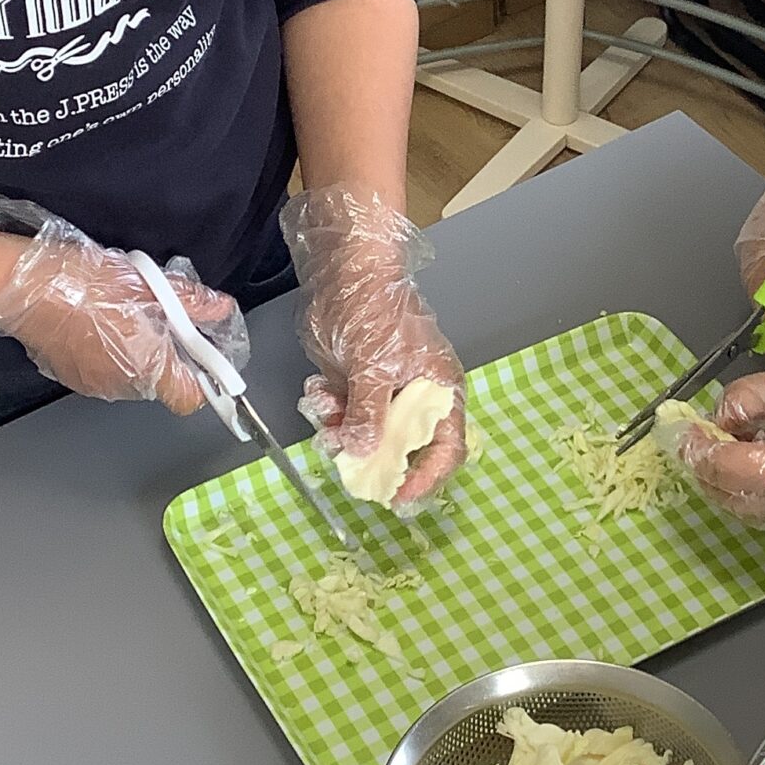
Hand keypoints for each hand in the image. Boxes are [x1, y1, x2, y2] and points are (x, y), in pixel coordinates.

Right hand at [0, 201, 248, 411]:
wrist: (27, 288)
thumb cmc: (88, 284)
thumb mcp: (147, 284)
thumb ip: (190, 302)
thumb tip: (220, 308)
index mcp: (149, 368)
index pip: (191, 398)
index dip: (203, 379)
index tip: (203, 354)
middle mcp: (123, 386)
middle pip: (161, 383)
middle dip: (167, 355)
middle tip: (161, 318)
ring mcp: (93, 385)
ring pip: (131, 375)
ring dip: (136, 352)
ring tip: (125, 315)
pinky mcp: (69, 376)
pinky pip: (103, 371)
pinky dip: (108, 353)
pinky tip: (98, 323)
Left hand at [282, 187, 466, 507]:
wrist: (343, 268)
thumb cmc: (373, 309)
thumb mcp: (374, 366)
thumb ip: (370, 414)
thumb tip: (365, 453)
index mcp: (438, 389)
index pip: (446, 447)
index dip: (427, 477)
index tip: (397, 495)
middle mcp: (414, 396)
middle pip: (401, 447)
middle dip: (370, 454)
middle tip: (345, 459)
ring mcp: (382, 390)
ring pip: (365, 434)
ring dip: (341, 431)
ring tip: (325, 409)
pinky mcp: (354, 383)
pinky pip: (342, 414)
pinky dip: (327, 411)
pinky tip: (317, 391)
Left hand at [675, 363, 764, 529]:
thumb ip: (745, 399)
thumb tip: (721, 415)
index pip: (712, 464)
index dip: (688, 441)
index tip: (674, 422)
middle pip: (720, 491)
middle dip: (703, 459)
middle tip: (698, 425)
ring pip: (740, 503)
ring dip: (725, 472)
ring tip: (735, 434)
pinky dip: (750, 482)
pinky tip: (762, 451)